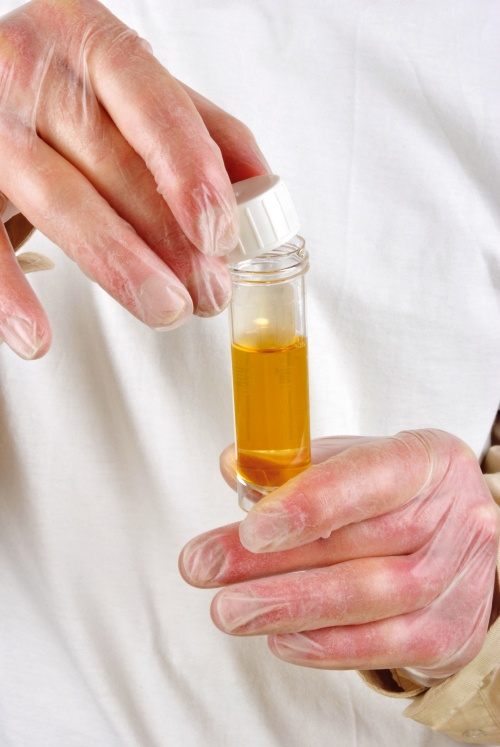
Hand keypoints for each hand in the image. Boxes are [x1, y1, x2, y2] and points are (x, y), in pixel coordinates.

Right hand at [0, 0, 267, 358]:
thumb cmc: (63, 88)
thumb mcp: (132, 90)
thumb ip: (198, 129)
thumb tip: (261, 186)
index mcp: (91, 45)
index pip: (155, 107)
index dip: (193, 173)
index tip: (220, 233)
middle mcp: (35, 73)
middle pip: (116, 167)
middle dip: (171, 241)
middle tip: (207, 292)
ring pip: (61, 202)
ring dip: (120, 267)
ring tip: (165, 309)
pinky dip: (9, 294)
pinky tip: (37, 336)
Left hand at [179, 430, 499, 678]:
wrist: (459, 542)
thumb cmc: (395, 495)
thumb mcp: (353, 462)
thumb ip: (295, 465)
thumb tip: (234, 466)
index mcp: (428, 461)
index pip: (371, 477)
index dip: (311, 503)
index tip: (252, 528)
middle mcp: (454, 519)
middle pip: (359, 546)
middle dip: (271, 562)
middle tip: (205, 566)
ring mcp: (457, 580)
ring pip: (368, 600)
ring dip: (287, 608)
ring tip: (228, 610)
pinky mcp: (450, 633)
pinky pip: (383, 647)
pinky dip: (324, 646)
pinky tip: (279, 638)